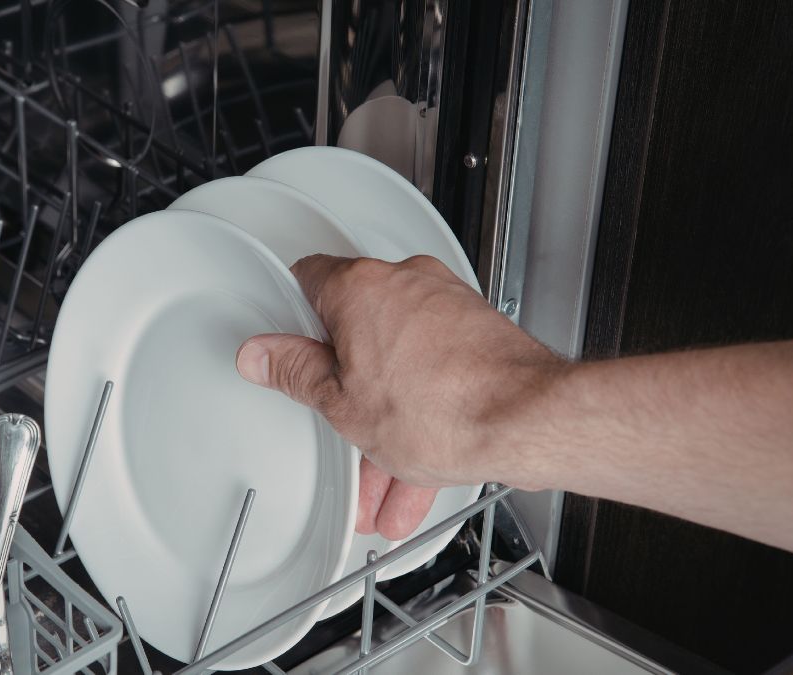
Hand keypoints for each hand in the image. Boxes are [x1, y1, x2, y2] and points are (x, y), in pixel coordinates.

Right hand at [234, 255, 564, 538]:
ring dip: (387, 420)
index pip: (308, 279)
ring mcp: (447, 306)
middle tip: (336, 420)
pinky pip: (435, 376)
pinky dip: (423, 418)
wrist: (529, 423)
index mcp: (361, 288)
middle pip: (356, 330)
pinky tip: (417, 473)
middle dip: (348, 389)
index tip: (286, 346)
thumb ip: (296, 373)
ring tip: (382, 479)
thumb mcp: (343, 405)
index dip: (291, 317)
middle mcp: (406, 283)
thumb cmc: (446, 408)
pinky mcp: (478, 335)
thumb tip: (263, 355)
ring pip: (399, 364)